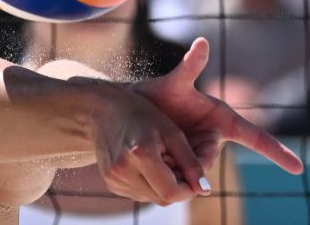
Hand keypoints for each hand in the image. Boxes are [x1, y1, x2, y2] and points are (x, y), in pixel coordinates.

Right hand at [91, 80, 210, 204]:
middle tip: (178, 165)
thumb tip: (205, 189)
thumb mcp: (172, 133)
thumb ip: (191, 162)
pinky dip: (149, 184)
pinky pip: (138, 193)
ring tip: (161, 161)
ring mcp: (113, 178)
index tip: (195, 177)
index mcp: (140, 154)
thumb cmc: (142, 116)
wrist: (104, 111)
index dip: (188, 190)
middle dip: (177, 187)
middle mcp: (122, 170)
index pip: (172, 192)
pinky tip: (146, 164)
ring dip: (163, 187)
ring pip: (151, 198)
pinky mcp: (109, 182)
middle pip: (162, 198)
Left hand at [130, 37, 303, 174]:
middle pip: (208, 159)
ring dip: (176, 165)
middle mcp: (213, 138)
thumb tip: (202, 42)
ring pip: (193, 171)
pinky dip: (169, 170)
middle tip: (168, 148)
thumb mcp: (175, 82)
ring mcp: (198, 153)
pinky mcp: (181, 164)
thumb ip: (189, 66)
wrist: (132, 110)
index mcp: (222, 120)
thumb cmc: (159, 93)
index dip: (277, 152)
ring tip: (157, 149)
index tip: (299, 167)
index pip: (255, 138)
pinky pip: (180, 173)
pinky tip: (158, 166)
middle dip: (190, 160)